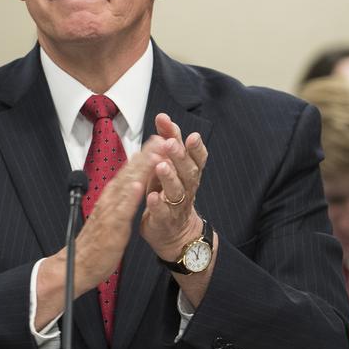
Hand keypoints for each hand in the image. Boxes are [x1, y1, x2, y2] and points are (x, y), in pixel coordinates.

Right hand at [72, 135, 170, 288]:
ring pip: (126, 186)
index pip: (129, 172)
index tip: (158, 141)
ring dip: (141, 169)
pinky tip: (139, 185)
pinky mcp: (111, 227)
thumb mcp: (109, 216)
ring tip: (155, 154)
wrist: (78, 264)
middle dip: (146, 155)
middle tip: (162, 138)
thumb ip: (118, 200)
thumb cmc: (95, 243)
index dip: (144, 156)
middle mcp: (108, 199)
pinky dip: (130, 197)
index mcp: (110, 197)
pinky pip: (121, 210)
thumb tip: (128, 185)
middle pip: (129, 173)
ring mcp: (109, 212)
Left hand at [140, 113, 207, 257]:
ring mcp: (178, 204)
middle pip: (188, 171)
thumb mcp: (169, 164)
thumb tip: (163, 117)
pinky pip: (164, 212)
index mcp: (188, 173)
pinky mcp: (166, 219)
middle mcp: (187, 187)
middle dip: (180, 156)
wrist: (173, 231)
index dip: (195, 147)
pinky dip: (158, 204)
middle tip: (171, 144)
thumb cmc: (169, 192)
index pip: (196, 158)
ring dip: (169, 177)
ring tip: (161, 166)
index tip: (191, 135)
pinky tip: (152, 196)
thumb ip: (168, 141)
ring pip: (177, 190)